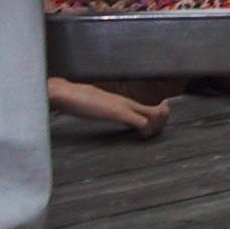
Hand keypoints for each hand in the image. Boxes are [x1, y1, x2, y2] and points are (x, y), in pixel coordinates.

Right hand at [47, 77, 170, 138]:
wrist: (66, 93)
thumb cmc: (79, 101)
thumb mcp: (97, 107)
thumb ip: (106, 111)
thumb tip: (108, 116)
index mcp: (123, 102)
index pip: (151, 107)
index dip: (160, 116)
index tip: (157, 124)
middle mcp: (127, 102)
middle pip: (158, 110)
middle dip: (163, 122)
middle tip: (154, 131)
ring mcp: (124, 106)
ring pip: (155, 115)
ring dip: (156, 127)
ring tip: (146, 135)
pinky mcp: (118, 112)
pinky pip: (141, 121)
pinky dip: (146, 130)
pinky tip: (139, 135)